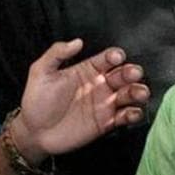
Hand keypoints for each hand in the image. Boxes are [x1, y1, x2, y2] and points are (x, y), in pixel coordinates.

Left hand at [12, 39, 149, 164]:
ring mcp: (105, 104)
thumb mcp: (41, 72)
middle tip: (133, 74)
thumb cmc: (36, 101)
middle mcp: (100, 85)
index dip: (115, 56)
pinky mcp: (107, 123)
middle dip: (131, 72)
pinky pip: (126, 117)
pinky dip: (134, 114)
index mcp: (88, 70)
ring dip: (138, 91)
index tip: (116, 58)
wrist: (34, 132)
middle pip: (123, 75)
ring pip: (129, 94)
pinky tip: (131, 113)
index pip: (107, 58)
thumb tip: (77, 41)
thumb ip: (57, 53)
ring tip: (139, 93)